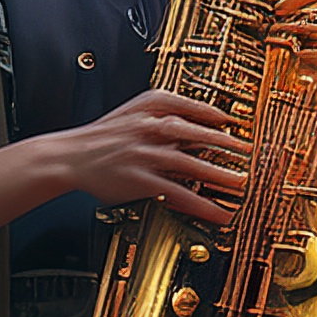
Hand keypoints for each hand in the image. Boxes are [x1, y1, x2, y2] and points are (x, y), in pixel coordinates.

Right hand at [43, 88, 244, 227]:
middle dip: (225, 143)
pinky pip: (177, 192)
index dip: (215, 113)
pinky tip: (217, 211)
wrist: (68, 156)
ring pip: (190, 164)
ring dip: (218, 174)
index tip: (234, 121)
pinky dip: (200, 203)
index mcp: (149, 106)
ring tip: (240, 183)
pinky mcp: (139, 180)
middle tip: (248, 151)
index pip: (189, 105)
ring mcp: (144, 154)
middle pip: (196, 134)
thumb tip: (200, 125)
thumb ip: (164, 114)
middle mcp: (148, 127)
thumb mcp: (132, 113)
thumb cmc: (103, 137)